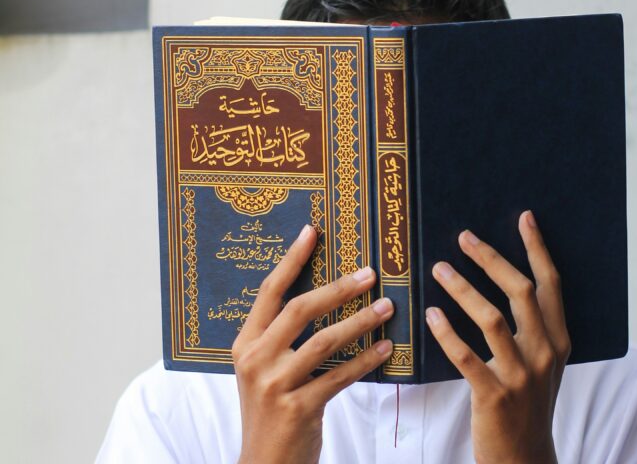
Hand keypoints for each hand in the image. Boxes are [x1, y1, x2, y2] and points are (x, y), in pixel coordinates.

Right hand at [233, 224, 394, 463]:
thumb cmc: (271, 411)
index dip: (292, 259)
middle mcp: (254, 360)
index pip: (270, 292)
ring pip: (324, 341)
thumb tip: (323, 296)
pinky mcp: (298, 409)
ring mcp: (274, 385)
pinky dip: (365, 360)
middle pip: (299, 310)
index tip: (313, 231)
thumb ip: (281, 337)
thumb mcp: (263, 370)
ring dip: (360, 322)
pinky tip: (385, 349)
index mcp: (244, 344)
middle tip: (370, 273)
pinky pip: (340, 376)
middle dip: (338, 288)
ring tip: (387, 307)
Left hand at [426, 211, 570, 463]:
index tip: (523, 217)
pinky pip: (466, 356)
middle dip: (491, 259)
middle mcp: (545, 352)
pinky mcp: (494, 396)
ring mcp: (522, 375)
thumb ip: (533, 327)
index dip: (537, 248)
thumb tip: (507, 281)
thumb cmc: (527, 402)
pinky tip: (431, 314)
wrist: (525, 457)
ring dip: (462, 288)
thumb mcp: (542, 363)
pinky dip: (447, 333)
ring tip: (438, 268)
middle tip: (463, 237)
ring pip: (491, 318)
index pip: (550, 284)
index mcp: (559, 340)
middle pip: (520, 292)